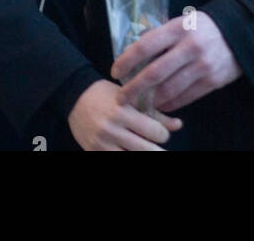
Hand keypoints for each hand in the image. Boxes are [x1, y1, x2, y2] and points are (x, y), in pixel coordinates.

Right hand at [67, 79, 181, 150]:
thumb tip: (178, 125)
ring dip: (143, 154)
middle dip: (157, 151)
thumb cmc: (106, 94)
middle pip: (145, 150)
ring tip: (148, 149)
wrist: (75, 96)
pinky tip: (131, 151)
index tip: (162, 134)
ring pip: (130, 158)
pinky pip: (114, 159)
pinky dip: (125, 156)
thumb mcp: (130, 98)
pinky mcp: (93, 153)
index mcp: (123, 111)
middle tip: (159, 147)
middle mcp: (111, 129)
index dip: (163, 134)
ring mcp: (101, 144)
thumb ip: (154, 113)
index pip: (154, 131)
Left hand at [112, 12, 241, 111]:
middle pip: (155, 73)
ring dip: (151, 99)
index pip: (146, 45)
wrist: (240, 33)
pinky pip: (184, 98)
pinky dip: (169, 104)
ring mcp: (202, 66)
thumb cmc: (203, 28)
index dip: (128, 60)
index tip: (116, 70)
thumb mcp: (183, 22)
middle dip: (134, 88)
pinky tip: (160, 105)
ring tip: (139, 103)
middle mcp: (190, 47)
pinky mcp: (212, 81)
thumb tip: (135, 54)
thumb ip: (162, 36)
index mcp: (179, 28)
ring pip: (169, 90)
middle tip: (121, 97)